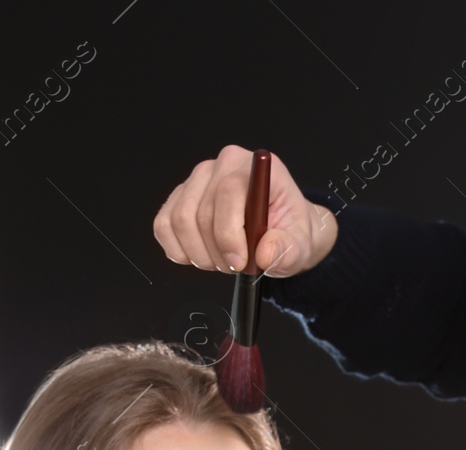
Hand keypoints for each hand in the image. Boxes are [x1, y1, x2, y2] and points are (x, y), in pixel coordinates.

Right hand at [152, 146, 337, 277]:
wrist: (282, 231)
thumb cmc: (290, 231)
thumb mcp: (302, 245)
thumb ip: (288, 249)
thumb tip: (265, 252)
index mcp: (256, 167)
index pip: (228, 192)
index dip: (229, 233)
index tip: (239, 262)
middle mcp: (223, 166)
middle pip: (201, 212)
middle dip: (216, 252)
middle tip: (235, 267)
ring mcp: (197, 180)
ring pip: (179, 221)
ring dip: (198, 254)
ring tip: (221, 262)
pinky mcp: (180, 197)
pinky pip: (163, 225)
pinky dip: (177, 249)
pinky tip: (198, 256)